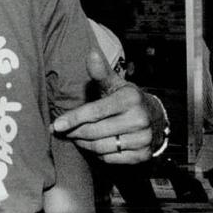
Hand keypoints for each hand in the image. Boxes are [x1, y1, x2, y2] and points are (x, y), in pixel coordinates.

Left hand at [51, 49, 168, 163]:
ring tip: (76, 137)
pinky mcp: (142, 155)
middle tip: (63, 130)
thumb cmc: (128, 100)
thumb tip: (91, 53)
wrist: (156, 119)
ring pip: (100, 148)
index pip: (95, 112)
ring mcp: (142, 139)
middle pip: (94, 132)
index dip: (73, 119)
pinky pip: (110, 159)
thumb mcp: (116, 84)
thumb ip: (101, 72)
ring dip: (83, 144)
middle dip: (75, 132)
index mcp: (130, 99)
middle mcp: (139, 119)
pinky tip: (94, 145)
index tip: (56, 125)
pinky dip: (98, 154)